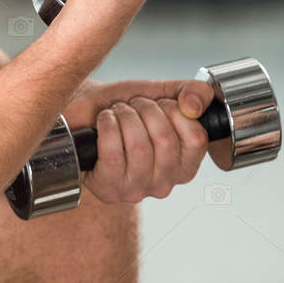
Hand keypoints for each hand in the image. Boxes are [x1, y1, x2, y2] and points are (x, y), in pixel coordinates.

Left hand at [63, 78, 214, 203]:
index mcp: (185, 166)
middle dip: (146, 110)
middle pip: (166, 141)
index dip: (175, 111)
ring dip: (125, 116)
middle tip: (134, 105)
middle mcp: (164, 184)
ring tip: (117, 112)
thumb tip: (194, 106)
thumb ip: (193, 92)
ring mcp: (136, 190)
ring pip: (140, 147)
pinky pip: (113, 153)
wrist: (87, 113)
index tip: (160, 104)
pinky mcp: (108, 189)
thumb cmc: (125, 108)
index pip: (196, 139)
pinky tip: (103, 121)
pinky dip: (107, 126)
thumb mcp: (164, 94)